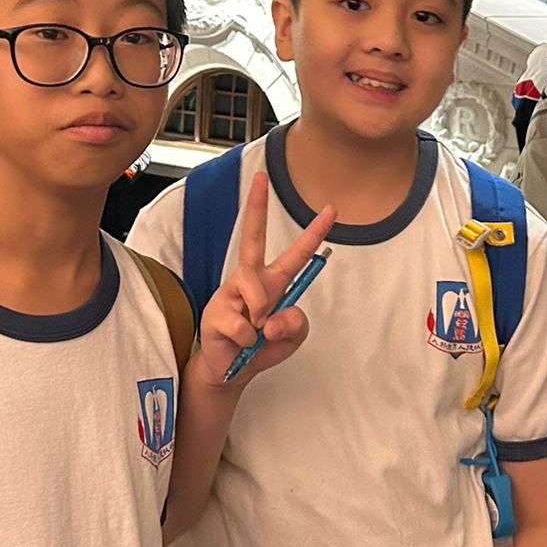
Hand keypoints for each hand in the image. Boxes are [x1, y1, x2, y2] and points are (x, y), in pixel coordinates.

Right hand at [192, 174, 333, 386]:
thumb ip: (295, 324)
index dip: (315, 232)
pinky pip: (244, 324)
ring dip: (262, 320)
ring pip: (257, 293)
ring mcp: (231, 291)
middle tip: (260, 176)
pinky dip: (248, 340)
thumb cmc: (263, 346)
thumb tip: (269, 317)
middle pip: (253, 237)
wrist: (231, 370)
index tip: (331, 208)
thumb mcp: (293, 337)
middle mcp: (251, 278)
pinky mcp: (216, 311)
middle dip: (256, 206)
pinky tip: (238, 341)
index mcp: (274, 280)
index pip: (298, 252)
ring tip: (254, 333)